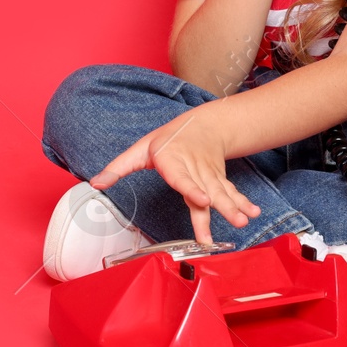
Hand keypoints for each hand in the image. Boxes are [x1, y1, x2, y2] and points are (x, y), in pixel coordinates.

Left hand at [89, 104, 261, 245]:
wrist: (204, 124)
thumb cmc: (168, 139)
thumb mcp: (140, 149)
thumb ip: (119, 167)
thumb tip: (95, 183)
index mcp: (172, 161)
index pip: (182, 178)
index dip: (192, 189)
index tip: (203, 200)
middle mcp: (194, 169)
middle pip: (207, 190)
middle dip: (222, 207)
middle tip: (234, 222)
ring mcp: (209, 175)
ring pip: (223, 193)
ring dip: (235, 207)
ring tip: (244, 221)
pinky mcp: (219, 180)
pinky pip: (231, 192)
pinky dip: (243, 202)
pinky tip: (252, 213)